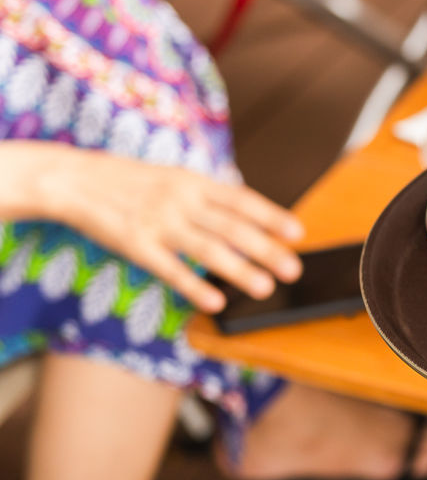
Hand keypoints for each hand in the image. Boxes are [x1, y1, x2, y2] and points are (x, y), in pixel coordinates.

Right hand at [43, 150, 303, 312]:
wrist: (75, 180)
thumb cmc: (131, 181)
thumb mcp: (173, 177)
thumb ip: (206, 196)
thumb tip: (247, 216)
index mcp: (194, 182)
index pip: (242, 200)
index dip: (271, 217)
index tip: (297, 233)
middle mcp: (181, 201)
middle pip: (232, 228)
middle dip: (266, 249)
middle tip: (293, 268)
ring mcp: (159, 223)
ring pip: (207, 249)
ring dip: (238, 270)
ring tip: (265, 287)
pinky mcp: (136, 245)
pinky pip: (170, 269)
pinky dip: (194, 286)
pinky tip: (215, 302)